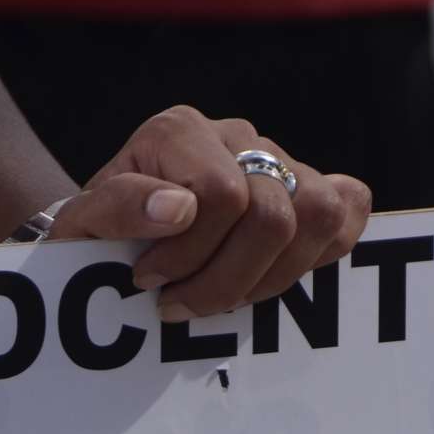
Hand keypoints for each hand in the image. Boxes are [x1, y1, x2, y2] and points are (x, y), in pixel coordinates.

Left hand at [50, 106, 372, 321]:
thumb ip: (116, 207)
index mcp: (179, 131)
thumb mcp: (82, 225)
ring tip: (227, 294)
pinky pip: (351, 207)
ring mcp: (280, 159)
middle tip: (181, 302)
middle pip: (274, 213)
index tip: (150, 281)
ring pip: (320, 213)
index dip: (191, 253)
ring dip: (274, 276)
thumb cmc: (101, 234)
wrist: (119, 233)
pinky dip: (325, 250)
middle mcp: (236, 135)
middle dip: (229, 277)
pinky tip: (273, 273)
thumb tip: (178, 208)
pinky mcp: (312, 188)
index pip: (222, 195)